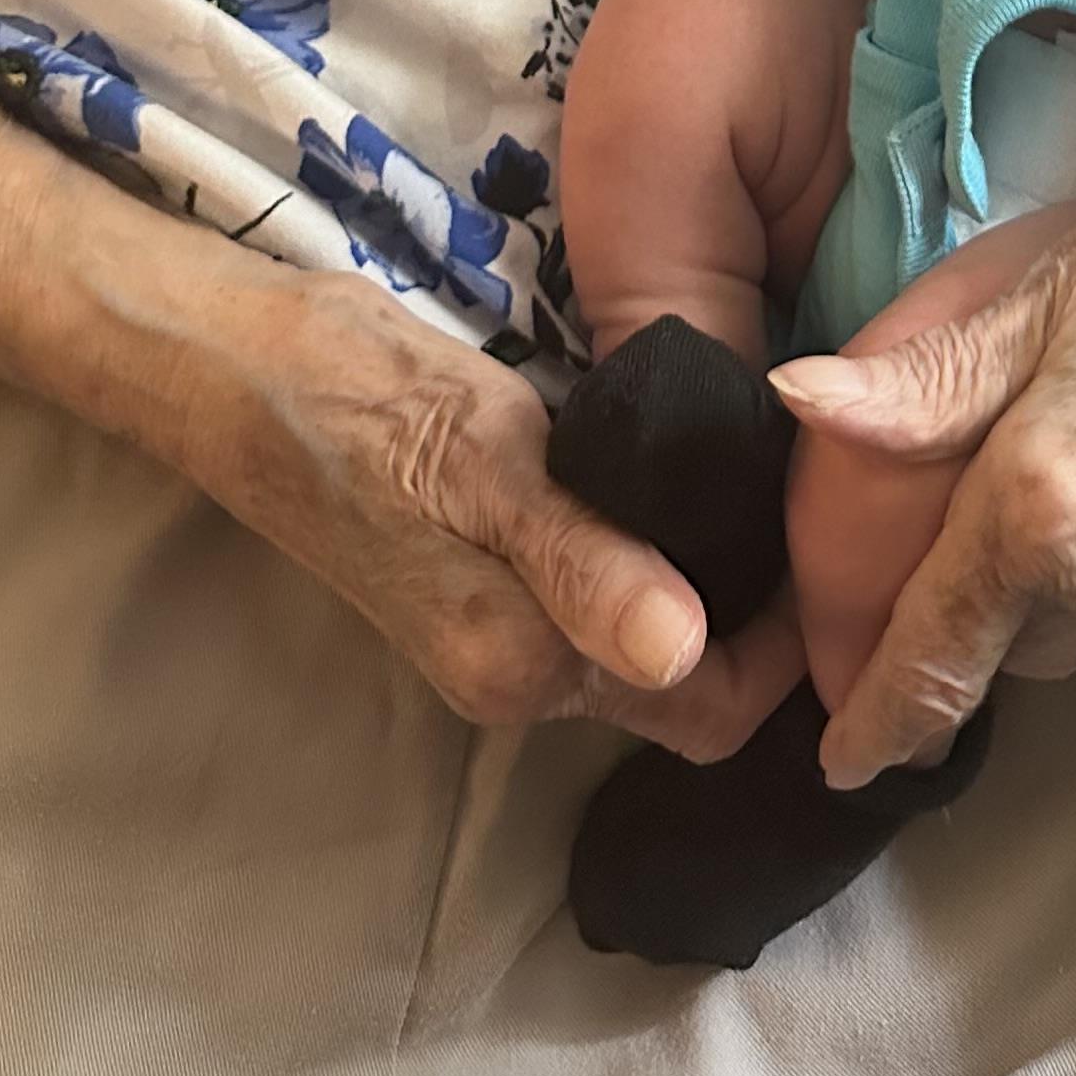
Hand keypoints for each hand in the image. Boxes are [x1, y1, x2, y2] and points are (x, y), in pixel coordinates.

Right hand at [161, 252, 805, 762]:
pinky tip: (690, 468)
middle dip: (763, 607)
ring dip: (713, 573)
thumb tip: (682, 651)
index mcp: (524, 665)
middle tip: (824, 489)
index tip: (839, 533)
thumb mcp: (484, 461)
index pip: (711, 710)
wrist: (236, 365)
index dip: (791, 642)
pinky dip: (657, 546)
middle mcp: (515, 676)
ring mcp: (491, 629)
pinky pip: (600, 590)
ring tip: (774, 467)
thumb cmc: (359, 396)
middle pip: (689, 681)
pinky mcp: (477, 575)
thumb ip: (583, 562)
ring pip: (647, 632)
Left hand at [768, 0, 1075, 784]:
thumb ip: (926, 375)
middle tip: (921, 563)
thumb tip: (796, 404)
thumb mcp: (1041, 276)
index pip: (937, 654)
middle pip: (1008, 646)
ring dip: (1043, 593)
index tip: (838, 759)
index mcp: (1051, 503)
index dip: (880, 719)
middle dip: (960, 628)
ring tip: (1023, 505)